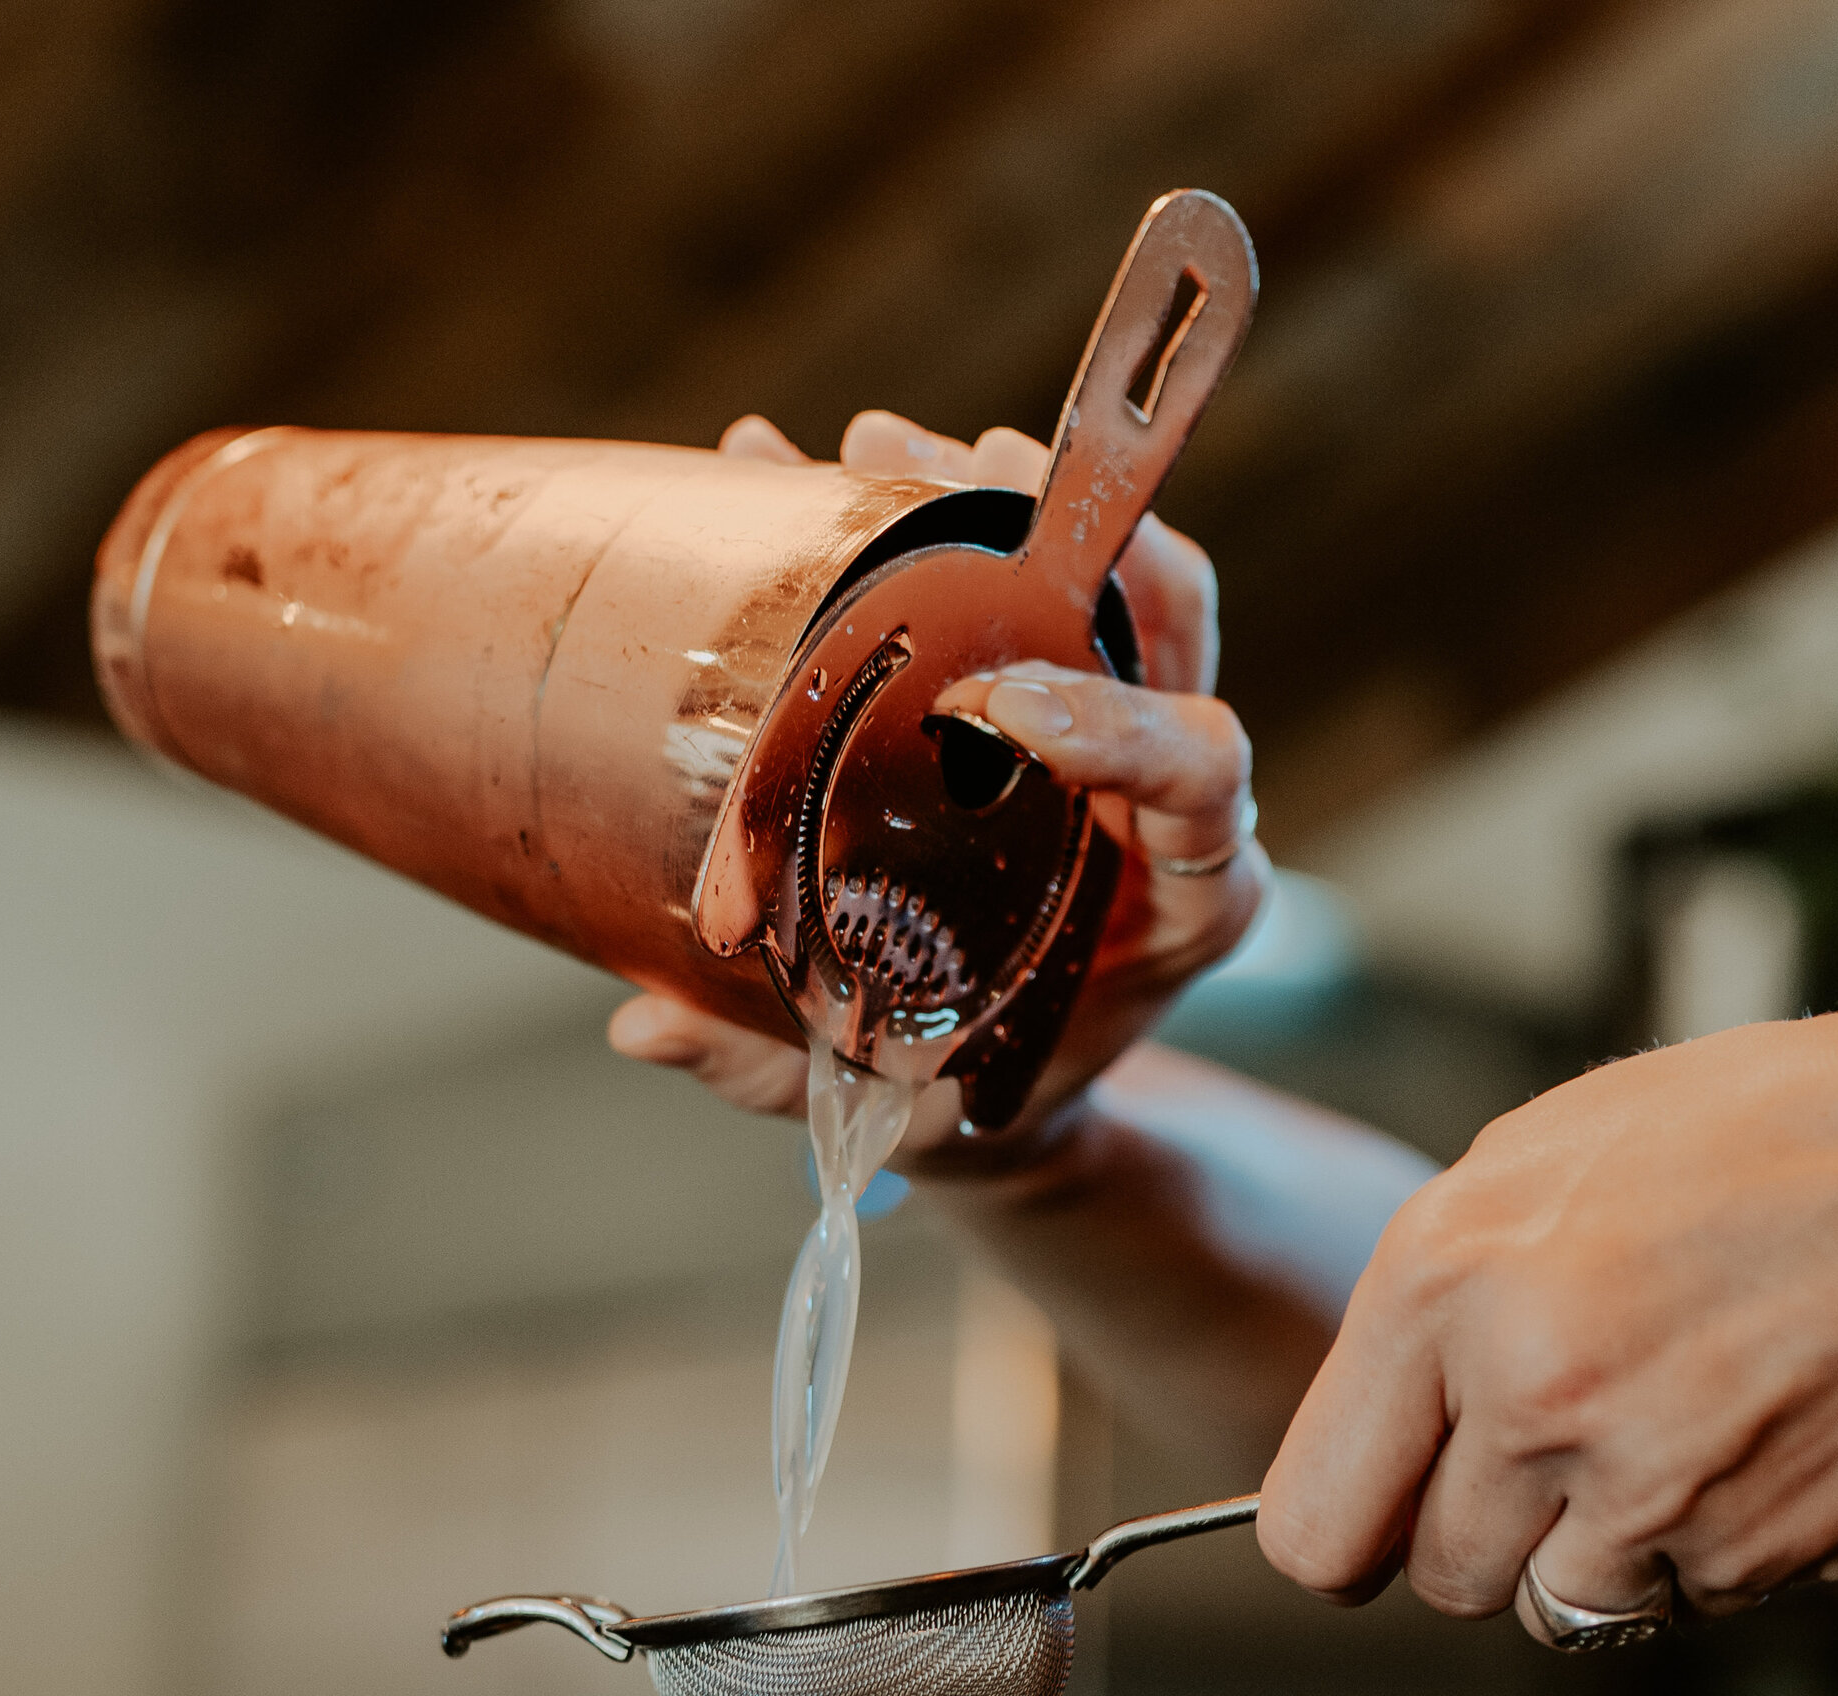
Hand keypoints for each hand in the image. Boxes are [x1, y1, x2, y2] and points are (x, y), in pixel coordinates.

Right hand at [610, 407, 1266, 1157]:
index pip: (1199, 777)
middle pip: (1168, 618)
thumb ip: (778, 1070)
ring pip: (1108, 567)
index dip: (1122, 723)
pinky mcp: (1068, 687)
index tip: (996, 704)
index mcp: (1182, 901)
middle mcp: (1175, 798)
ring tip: (867, 448)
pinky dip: (941, 509)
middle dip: (1057, 532)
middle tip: (928, 476)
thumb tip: (638, 1028)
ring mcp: (1129, 729)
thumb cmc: (975, 1098)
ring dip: (995, 488)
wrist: (1017, 1090)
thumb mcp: (897, 1106)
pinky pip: (1031, 569)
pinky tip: (832, 468)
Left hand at [1255, 990, 1837, 1621]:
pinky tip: (1755, 1442)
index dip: (1354, 1536)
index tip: (1386, 1526)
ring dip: (1600, 1558)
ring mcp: (1641, 1480)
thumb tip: (1365, 1442)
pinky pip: (1676, 1609)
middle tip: (1577, 1445)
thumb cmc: (1770, 1139)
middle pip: (1440, 1579)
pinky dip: (1706, 1556)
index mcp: (1443, 1277)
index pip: (1316, 1520)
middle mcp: (1526, 1387)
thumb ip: (1430, 1308)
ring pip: (1554, 1614)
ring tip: (1677, 1431)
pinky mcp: (1748, 1547)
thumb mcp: (1545, 1162)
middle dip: (1493, 1535)